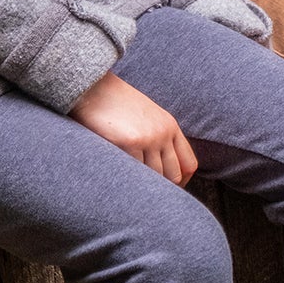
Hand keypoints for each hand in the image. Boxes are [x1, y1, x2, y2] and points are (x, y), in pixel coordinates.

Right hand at [70, 71, 197, 183]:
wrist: (94, 88)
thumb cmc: (114, 104)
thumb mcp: (146, 117)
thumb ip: (157, 138)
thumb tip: (159, 171)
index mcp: (170, 126)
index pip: (189, 164)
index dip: (181, 182)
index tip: (167, 190)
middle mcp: (164, 133)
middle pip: (174, 175)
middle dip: (162, 188)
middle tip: (146, 195)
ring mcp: (149, 138)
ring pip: (155, 176)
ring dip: (144, 185)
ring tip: (132, 186)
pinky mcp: (130, 142)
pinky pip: (136, 171)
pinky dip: (130, 178)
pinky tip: (120, 178)